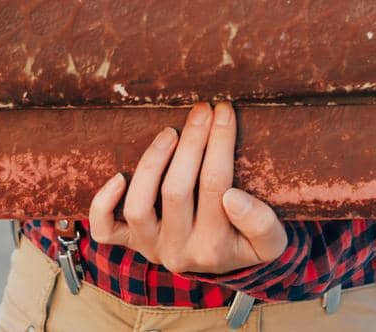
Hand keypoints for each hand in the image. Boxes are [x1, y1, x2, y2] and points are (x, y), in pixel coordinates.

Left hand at [87, 100, 288, 275]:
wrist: (225, 266)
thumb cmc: (248, 241)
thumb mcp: (271, 242)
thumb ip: (261, 223)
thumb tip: (232, 197)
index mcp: (215, 248)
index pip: (217, 185)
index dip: (220, 142)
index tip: (225, 111)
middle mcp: (178, 251)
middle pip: (177, 190)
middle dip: (193, 141)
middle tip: (202, 109)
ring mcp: (150, 246)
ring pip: (139, 206)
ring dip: (153, 162)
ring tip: (170, 132)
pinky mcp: (129, 243)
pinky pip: (105, 230)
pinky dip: (104, 203)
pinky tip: (118, 175)